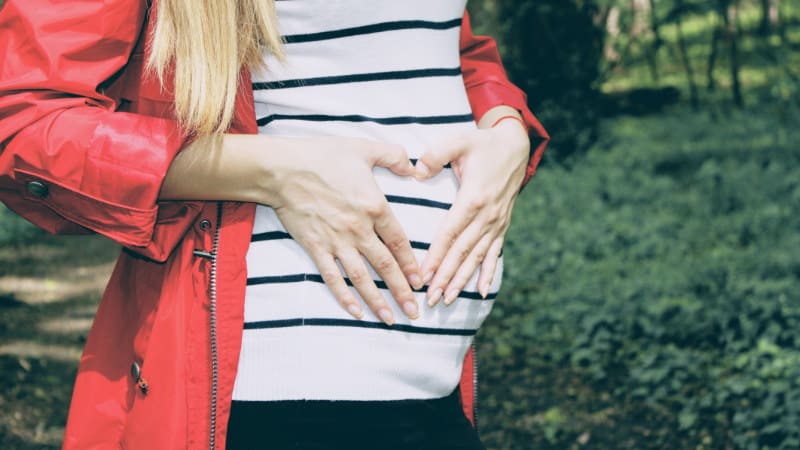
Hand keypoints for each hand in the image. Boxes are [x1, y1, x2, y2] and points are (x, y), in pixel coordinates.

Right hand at [266, 136, 422, 324]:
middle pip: (385, 266)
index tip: (421, 281)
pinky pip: (333, 277)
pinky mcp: (316, 247)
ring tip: (390, 319)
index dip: (412, 264)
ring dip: (377, 301)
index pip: (399, 242)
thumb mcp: (364, 149)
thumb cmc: (323, 156)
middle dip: (402, 291)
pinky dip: (344, 297)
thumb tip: (415, 167)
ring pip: (362, 278)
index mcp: (375, 207)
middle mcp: (359, 229)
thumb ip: (394, 157)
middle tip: (414, 312)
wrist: (282, 168)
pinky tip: (356, 312)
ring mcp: (336, 241)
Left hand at [414, 118, 528, 305]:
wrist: (514, 145)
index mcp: (473, 198)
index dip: (436, 256)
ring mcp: (497, 222)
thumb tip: (416, 171)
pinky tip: (482, 292)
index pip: (450, 233)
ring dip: (462, 280)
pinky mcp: (502, 225)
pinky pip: (494, 253)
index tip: (423, 275)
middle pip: (462, 252)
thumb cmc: (481, 144)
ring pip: (476, 257)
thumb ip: (435, 155)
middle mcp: (487, 215)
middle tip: (430, 298)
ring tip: (448, 299)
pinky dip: (488, 273)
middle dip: (445, 277)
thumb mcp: (458, 141)